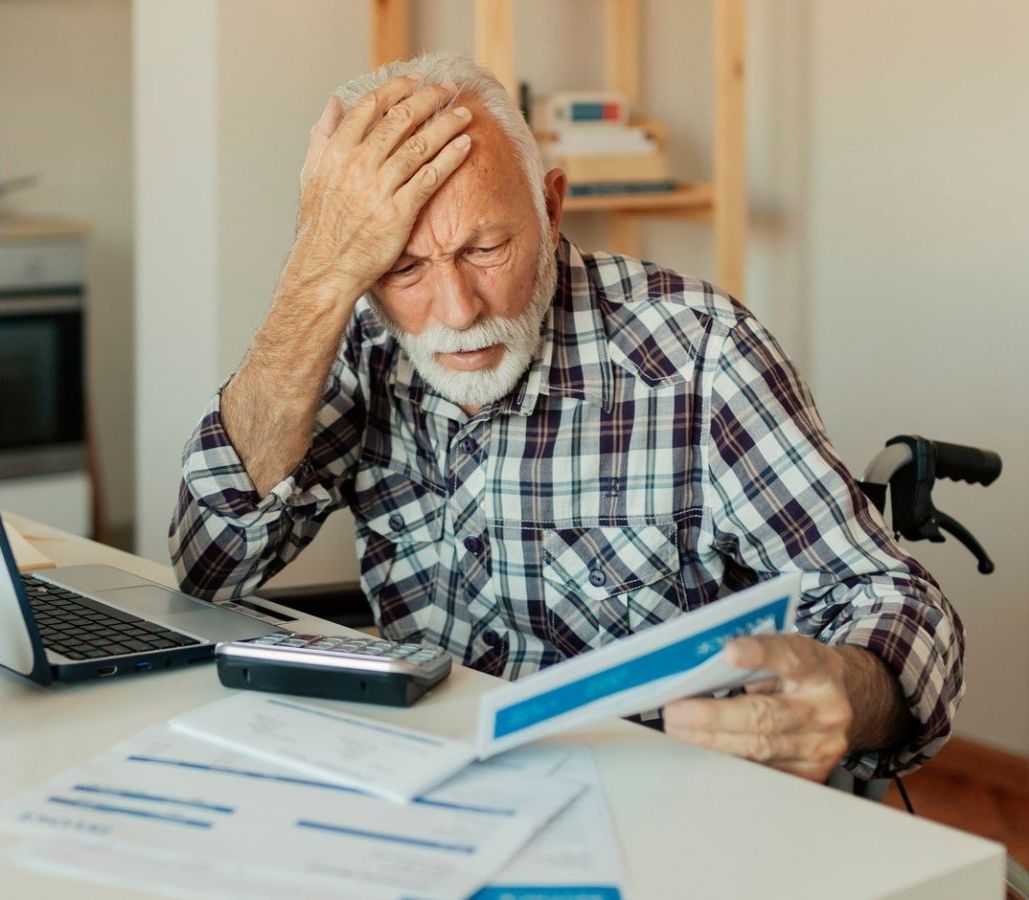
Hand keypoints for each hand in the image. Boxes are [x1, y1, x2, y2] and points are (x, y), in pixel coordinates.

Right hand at [283, 75, 472, 300]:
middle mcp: (358, 164)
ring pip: (420, 144)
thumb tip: (333, 103)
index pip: (370, 107)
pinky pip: (431, 176)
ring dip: (446, 124)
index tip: (415, 81)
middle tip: (448, 90)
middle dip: (429, 99)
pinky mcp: (400, 211)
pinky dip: (450, 157)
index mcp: (336, 151)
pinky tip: (465, 145)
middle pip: (401, 119)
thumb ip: (323, 138)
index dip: (396, 89)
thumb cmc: (320, 227)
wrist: (326, 269)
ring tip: (464, 114)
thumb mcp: (310, 176)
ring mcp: (380, 187)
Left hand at [663, 634, 853, 782]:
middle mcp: (826, 709)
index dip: (759, 654)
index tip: (728, 652)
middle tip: (674, 712)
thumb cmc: (800, 673)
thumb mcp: (786, 651)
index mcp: (819, 669)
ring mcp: (821, 746)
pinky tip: (703, 751)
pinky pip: (763, 771)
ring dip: (712, 741)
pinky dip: (729, 761)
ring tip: (679, 730)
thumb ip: (754, 655)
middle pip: (765, 716)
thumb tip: (700, 666)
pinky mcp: (812, 773)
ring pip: (759, 748)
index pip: (790, 658)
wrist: (844, 701)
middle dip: (713, 716)